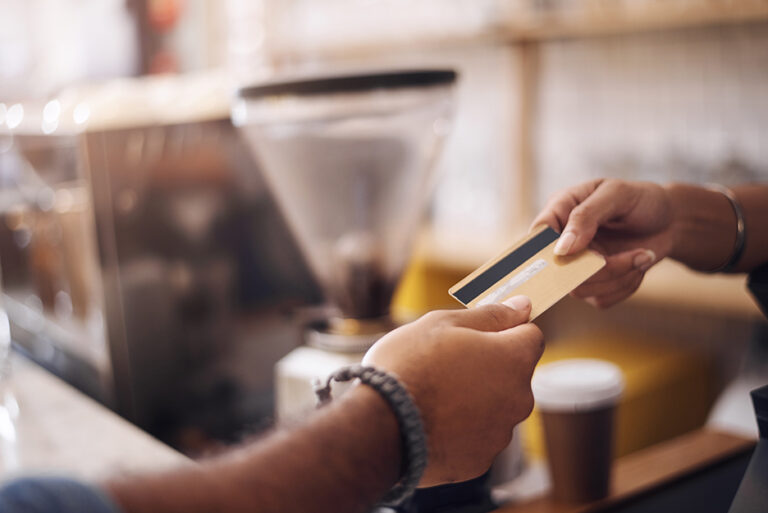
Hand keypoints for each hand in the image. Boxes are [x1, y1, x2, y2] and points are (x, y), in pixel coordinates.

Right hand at [363, 296, 542, 486]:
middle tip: (445, 363)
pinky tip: (431, 421)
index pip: (531, 336)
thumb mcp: (444, 324)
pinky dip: (460, 429)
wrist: (377, 426)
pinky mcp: (479, 462)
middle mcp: (518, 400)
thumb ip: (491, 315)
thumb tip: (524, 305)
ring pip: (495, 407)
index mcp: (514, 360)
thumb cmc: (408, 366)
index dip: (504, 330)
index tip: (477, 334)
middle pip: (513, 374)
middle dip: (488, 367)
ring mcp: (500, 435)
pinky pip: (476, 437)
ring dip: (475, 399)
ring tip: (433, 395)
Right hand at [531, 179, 675, 307]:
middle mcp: (562, 242)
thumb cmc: (642, 200)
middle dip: (601, 269)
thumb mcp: (617, 194)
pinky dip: (625, 286)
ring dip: (619, 277)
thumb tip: (562, 248)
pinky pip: (600, 299)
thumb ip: (586, 216)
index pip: (537, 235)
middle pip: (560, 271)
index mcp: (560, 211)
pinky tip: (637, 266)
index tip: (576, 252)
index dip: (550, 250)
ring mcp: (576, 266)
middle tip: (637, 255)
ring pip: (580, 290)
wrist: (671, 221)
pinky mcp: (593, 285)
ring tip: (643, 256)